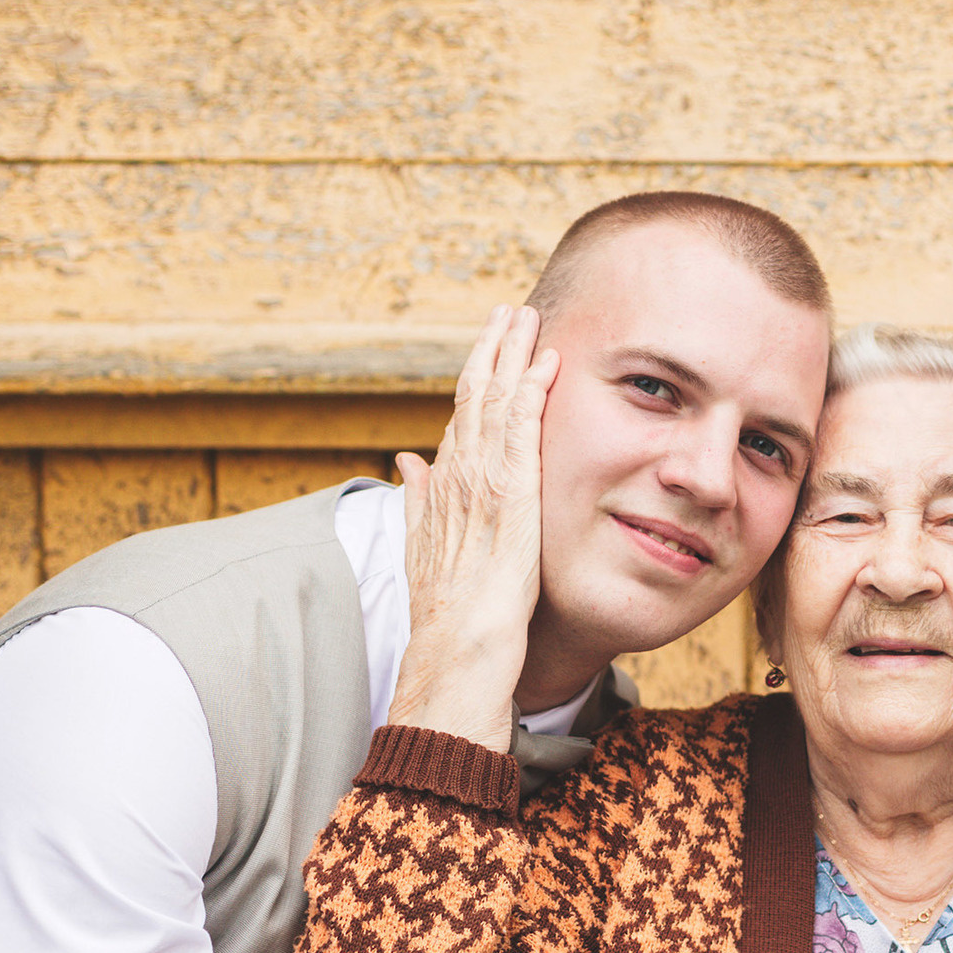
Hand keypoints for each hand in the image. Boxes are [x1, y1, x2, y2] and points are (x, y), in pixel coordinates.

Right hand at [384, 306, 560, 745]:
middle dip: (491, 348)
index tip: (490, 343)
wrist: (459, 644)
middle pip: (474, 395)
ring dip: (511, 354)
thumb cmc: (451, 608)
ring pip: (495, 401)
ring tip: (526, 317)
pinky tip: (546, 362)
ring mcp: (483, 482)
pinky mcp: (510, 494)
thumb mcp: (427, 544)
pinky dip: (531, 390)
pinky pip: (521, 429)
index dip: (476, 375)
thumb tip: (407, 460)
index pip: (461, 415)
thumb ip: (419, 498)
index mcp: (444, 484)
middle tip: (508, 309)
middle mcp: (458, 474)